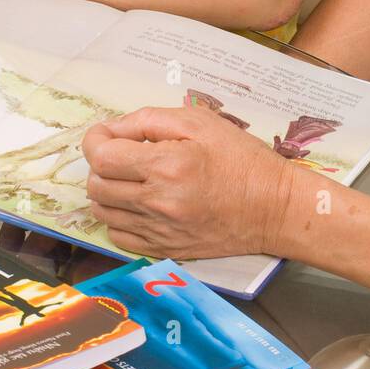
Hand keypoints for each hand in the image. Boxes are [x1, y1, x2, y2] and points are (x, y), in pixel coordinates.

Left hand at [82, 105, 296, 260]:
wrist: (273, 208)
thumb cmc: (242, 159)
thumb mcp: (201, 122)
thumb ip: (150, 119)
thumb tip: (112, 130)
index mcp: (167, 165)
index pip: (102, 156)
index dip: (96, 140)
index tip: (106, 134)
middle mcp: (158, 201)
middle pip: (96, 185)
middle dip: (101, 164)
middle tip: (121, 154)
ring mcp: (159, 230)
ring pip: (103, 212)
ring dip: (107, 191)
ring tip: (129, 178)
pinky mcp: (164, 249)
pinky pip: (119, 236)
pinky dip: (119, 217)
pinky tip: (139, 203)